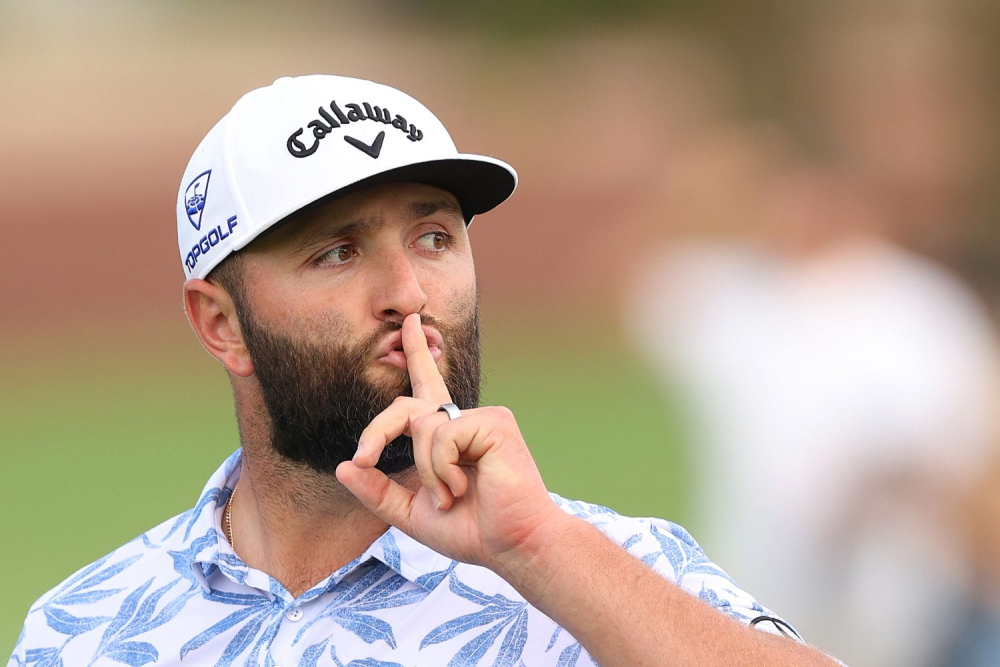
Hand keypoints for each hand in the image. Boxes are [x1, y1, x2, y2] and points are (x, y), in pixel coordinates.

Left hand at [335, 313, 559, 572]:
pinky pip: (440, 434)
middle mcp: (464, 420)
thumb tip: (343, 466)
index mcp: (448, 436)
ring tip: (451, 495)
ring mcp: (481, 418)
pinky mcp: (494, 421)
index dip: (416, 353)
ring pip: (421, 426)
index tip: (409, 323)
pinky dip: (442, 469)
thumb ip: (377, 491)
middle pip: (405, 405)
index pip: (427, 387)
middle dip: (377, 431)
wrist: (511, 546)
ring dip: (426, 472)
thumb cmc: (470, 530)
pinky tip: (465, 486)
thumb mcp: (411, 513)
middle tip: (365, 457)